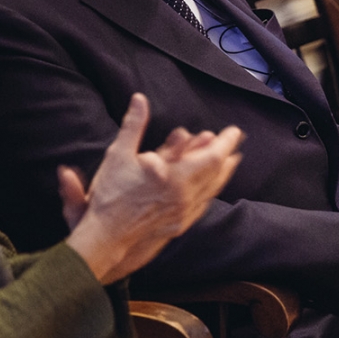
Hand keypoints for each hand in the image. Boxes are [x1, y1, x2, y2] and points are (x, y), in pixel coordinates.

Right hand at [64, 94, 242, 283]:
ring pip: (212, 189)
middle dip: (227, 154)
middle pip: (217, 173)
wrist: (104, 238)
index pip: (212, 157)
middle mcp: (184, 196)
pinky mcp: (179, 225)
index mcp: (174, 178)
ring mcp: (183, 213)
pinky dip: (211, 190)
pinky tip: (212, 187)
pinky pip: (203, 204)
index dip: (225, 142)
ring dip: (223, 172)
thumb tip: (140, 99)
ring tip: (231, 160)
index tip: (234, 131)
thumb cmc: (111, 196)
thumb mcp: (119, 155)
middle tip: (234, 140)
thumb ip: (133, 125)